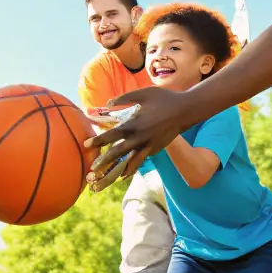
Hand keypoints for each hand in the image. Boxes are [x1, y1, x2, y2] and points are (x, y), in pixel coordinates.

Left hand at [83, 86, 200, 190]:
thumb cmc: (163, 98)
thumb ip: (124, 98)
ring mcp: (148, 145)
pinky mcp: (155, 149)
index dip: (99, 140)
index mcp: (134, 123)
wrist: (185, 110)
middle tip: (92, 170)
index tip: (87, 144)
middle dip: (104, 161)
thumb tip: (107, 103)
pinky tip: (122, 176)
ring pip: (129, 161)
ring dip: (116, 170)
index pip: (112, 134)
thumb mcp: (143, 93)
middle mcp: (140, 137)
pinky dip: (131, 168)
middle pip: (118, 152)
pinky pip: (140, 161)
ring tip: (105, 179)